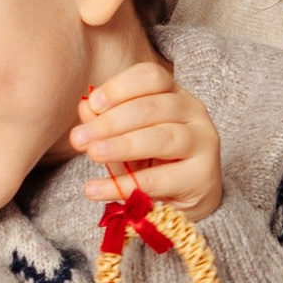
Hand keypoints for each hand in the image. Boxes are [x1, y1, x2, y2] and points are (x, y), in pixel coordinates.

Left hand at [68, 60, 222, 219]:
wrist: (185, 204)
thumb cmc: (153, 162)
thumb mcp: (125, 139)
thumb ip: (106, 123)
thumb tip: (85, 107)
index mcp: (174, 94)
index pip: (151, 77)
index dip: (120, 88)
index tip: (93, 104)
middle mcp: (194, 112)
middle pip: (152, 108)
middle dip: (111, 122)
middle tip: (79, 138)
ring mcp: (202, 143)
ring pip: (162, 138)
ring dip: (122, 146)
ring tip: (93, 155)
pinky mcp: (201, 177)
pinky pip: (159, 180)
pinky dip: (124, 186)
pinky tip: (96, 190)